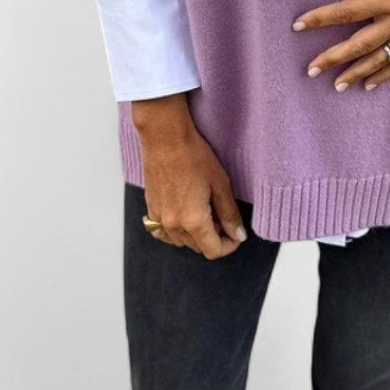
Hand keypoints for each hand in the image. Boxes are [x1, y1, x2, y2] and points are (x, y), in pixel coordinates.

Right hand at [131, 95, 248, 258]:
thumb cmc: (193, 155)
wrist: (165, 138)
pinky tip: (184, 215)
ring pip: (181, 241)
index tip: (235, 233)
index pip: (213, 250)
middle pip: (198, 247)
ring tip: (205, 210)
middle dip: (214, 237)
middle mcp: (174, 225)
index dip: (228, 245)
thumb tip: (238, 234)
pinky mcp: (151, 208)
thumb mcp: (220, 184)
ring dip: (196, 234)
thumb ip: (229, 213)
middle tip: (222, 215)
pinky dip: (176, 231)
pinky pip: (163, 232)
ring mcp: (159, 218)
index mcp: (193, 221)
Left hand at [291, 0, 389, 90]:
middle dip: (334, 57)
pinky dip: (387, 75)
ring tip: (336, 86)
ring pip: (382, 59)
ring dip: (357, 73)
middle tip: (310, 70)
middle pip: (361, 43)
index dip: (321, 18)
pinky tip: (371, 85)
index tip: (298, 25)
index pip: (349, 11)